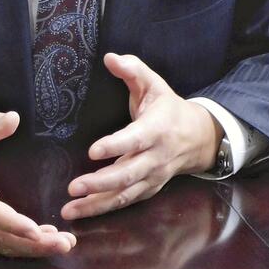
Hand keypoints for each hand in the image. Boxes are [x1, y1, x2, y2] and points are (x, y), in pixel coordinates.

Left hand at [61, 53, 222, 219]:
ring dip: (97, 204)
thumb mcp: (153, 83)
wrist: (197, 136)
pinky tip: (82, 211)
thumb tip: (109, 57)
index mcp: (156, 129)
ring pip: (125, 195)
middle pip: (128, 174)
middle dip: (100, 183)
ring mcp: (153, 177)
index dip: (116, 146)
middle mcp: (155, 157)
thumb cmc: (167, 106)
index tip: (94, 151)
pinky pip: (126, 202)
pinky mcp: (148, 189)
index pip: (135, 139)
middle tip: (73, 187)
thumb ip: (132, 69)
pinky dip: (105, 209)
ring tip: (70, 209)